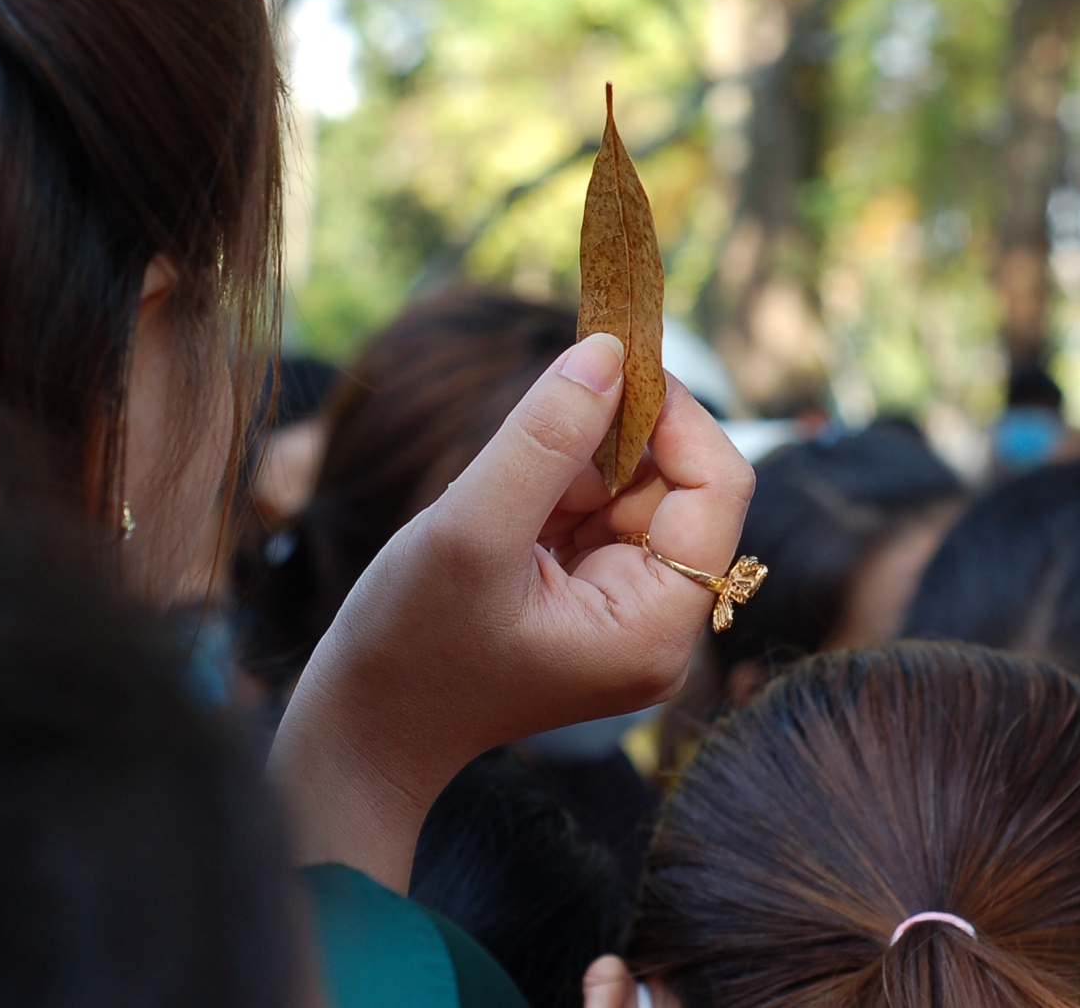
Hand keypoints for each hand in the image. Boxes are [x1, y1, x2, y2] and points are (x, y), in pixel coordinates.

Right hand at [268, 332, 754, 888]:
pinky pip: (597, 511)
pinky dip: (553, 489)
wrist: (362, 728)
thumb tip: (606, 351)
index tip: (614, 358)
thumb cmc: (409, 646)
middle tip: (536, 421)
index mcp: (655, 627)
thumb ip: (544, 438)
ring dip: (572, 467)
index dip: (676, 416)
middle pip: (677, 487)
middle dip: (611, 442)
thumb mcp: (472, 529)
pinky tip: (501, 518)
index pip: (717, 491)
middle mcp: (660, 624)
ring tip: (499, 501)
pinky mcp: (591, 597)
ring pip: (632, 490)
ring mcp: (627, 612)